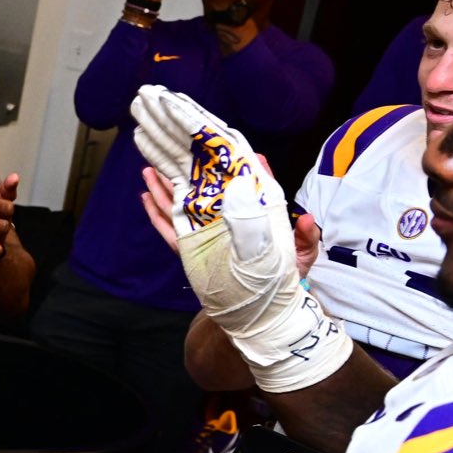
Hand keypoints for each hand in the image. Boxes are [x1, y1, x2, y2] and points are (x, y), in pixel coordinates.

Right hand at [139, 162, 318, 271]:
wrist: (264, 308)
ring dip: (164, 187)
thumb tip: (306, 217)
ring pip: (180, 205)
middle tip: (172, 148)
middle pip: (203, 189)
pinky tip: (146, 198)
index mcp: (252, 214)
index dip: (232, 163)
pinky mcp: (191, 250)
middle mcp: (226, 220)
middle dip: (186, 170)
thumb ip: (305, 237)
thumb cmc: (285, 277)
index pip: (242, 183)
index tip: (220, 144)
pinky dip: (157, 214)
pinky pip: (170, 230)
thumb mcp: (302, 255)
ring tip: (151, 168)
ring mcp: (206, 234)